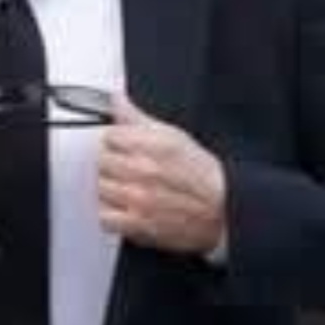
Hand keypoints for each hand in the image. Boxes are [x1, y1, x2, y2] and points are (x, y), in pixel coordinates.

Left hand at [98, 95, 226, 254]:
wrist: (224, 212)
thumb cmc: (202, 176)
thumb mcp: (174, 137)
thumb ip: (138, 118)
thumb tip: (116, 99)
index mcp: (155, 144)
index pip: (110, 135)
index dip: (115, 141)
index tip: (123, 147)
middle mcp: (145, 170)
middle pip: (102, 161)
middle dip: (112, 163)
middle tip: (127, 169)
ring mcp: (139, 199)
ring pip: (100, 187)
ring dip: (110, 188)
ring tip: (128, 188)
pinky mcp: (137, 224)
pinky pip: (104, 216)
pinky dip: (111, 214)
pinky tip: (124, 209)